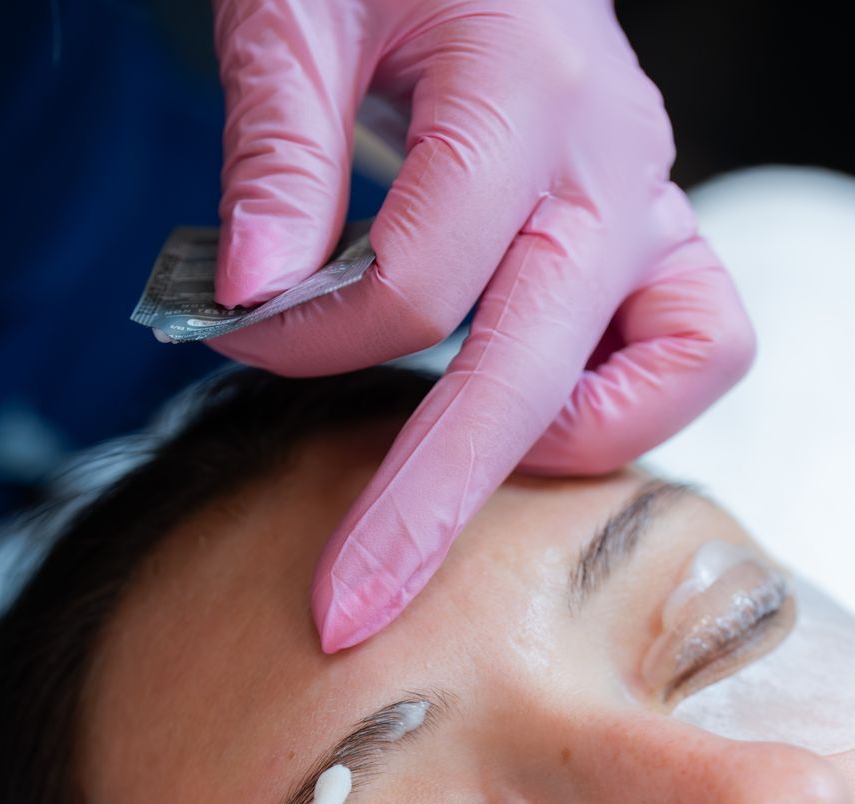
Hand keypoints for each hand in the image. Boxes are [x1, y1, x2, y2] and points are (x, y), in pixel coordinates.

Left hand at [211, 0, 754, 650]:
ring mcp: (648, 203)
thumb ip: (278, 149)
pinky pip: (694, 348)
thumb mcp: (297, 8)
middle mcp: (610, 158)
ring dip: (550, 447)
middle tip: (342, 613)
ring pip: (664, 374)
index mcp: (519, 90)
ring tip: (444, 466)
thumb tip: (260, 297)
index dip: (312, 340)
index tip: (238, 333)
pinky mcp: (655, 241)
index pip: (416, 285)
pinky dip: (620, 406)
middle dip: (423, 510)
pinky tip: (526, 407)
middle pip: (527, 378)